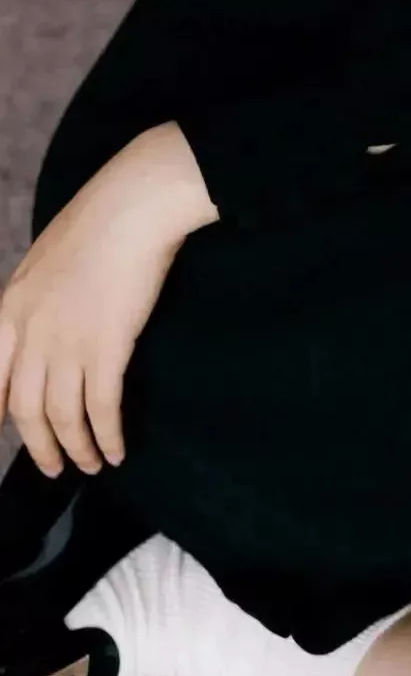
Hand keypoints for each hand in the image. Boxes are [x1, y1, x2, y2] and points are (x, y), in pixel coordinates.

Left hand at [0, 124, 217, 477]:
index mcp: (10, 309)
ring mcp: (68, 342)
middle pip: (24, 409)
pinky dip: (107, 436)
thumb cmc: (96, 225)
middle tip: (53, 468)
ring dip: (77, 448)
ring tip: (92, 464)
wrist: (132, 207)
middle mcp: (31, 332)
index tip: (2, 433)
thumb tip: (42, 331)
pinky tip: (117, 450)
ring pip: (62, 417)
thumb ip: (34, 303)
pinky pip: (102, 409)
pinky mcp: (107, 348)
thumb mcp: (43, 263)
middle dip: (40, 446)